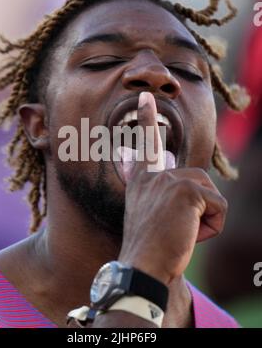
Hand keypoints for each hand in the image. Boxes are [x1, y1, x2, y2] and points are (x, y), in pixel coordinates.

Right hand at [118, 92, 226, 284]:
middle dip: (201, 208)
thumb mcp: (150, 214)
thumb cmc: (149, 247)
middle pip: (200, 181)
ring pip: (211, 195)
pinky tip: (191, 235)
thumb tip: (180, 175)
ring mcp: (170, 180)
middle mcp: (155, 175)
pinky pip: (219, 207)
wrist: (143, 266)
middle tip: (179, 230)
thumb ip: (161, 192)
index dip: (148, 119)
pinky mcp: (187, 191)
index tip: (147, 96)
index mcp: (143, 180)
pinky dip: (212, 226)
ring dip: (206, 218)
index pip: (147, 145)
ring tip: (183, 232)